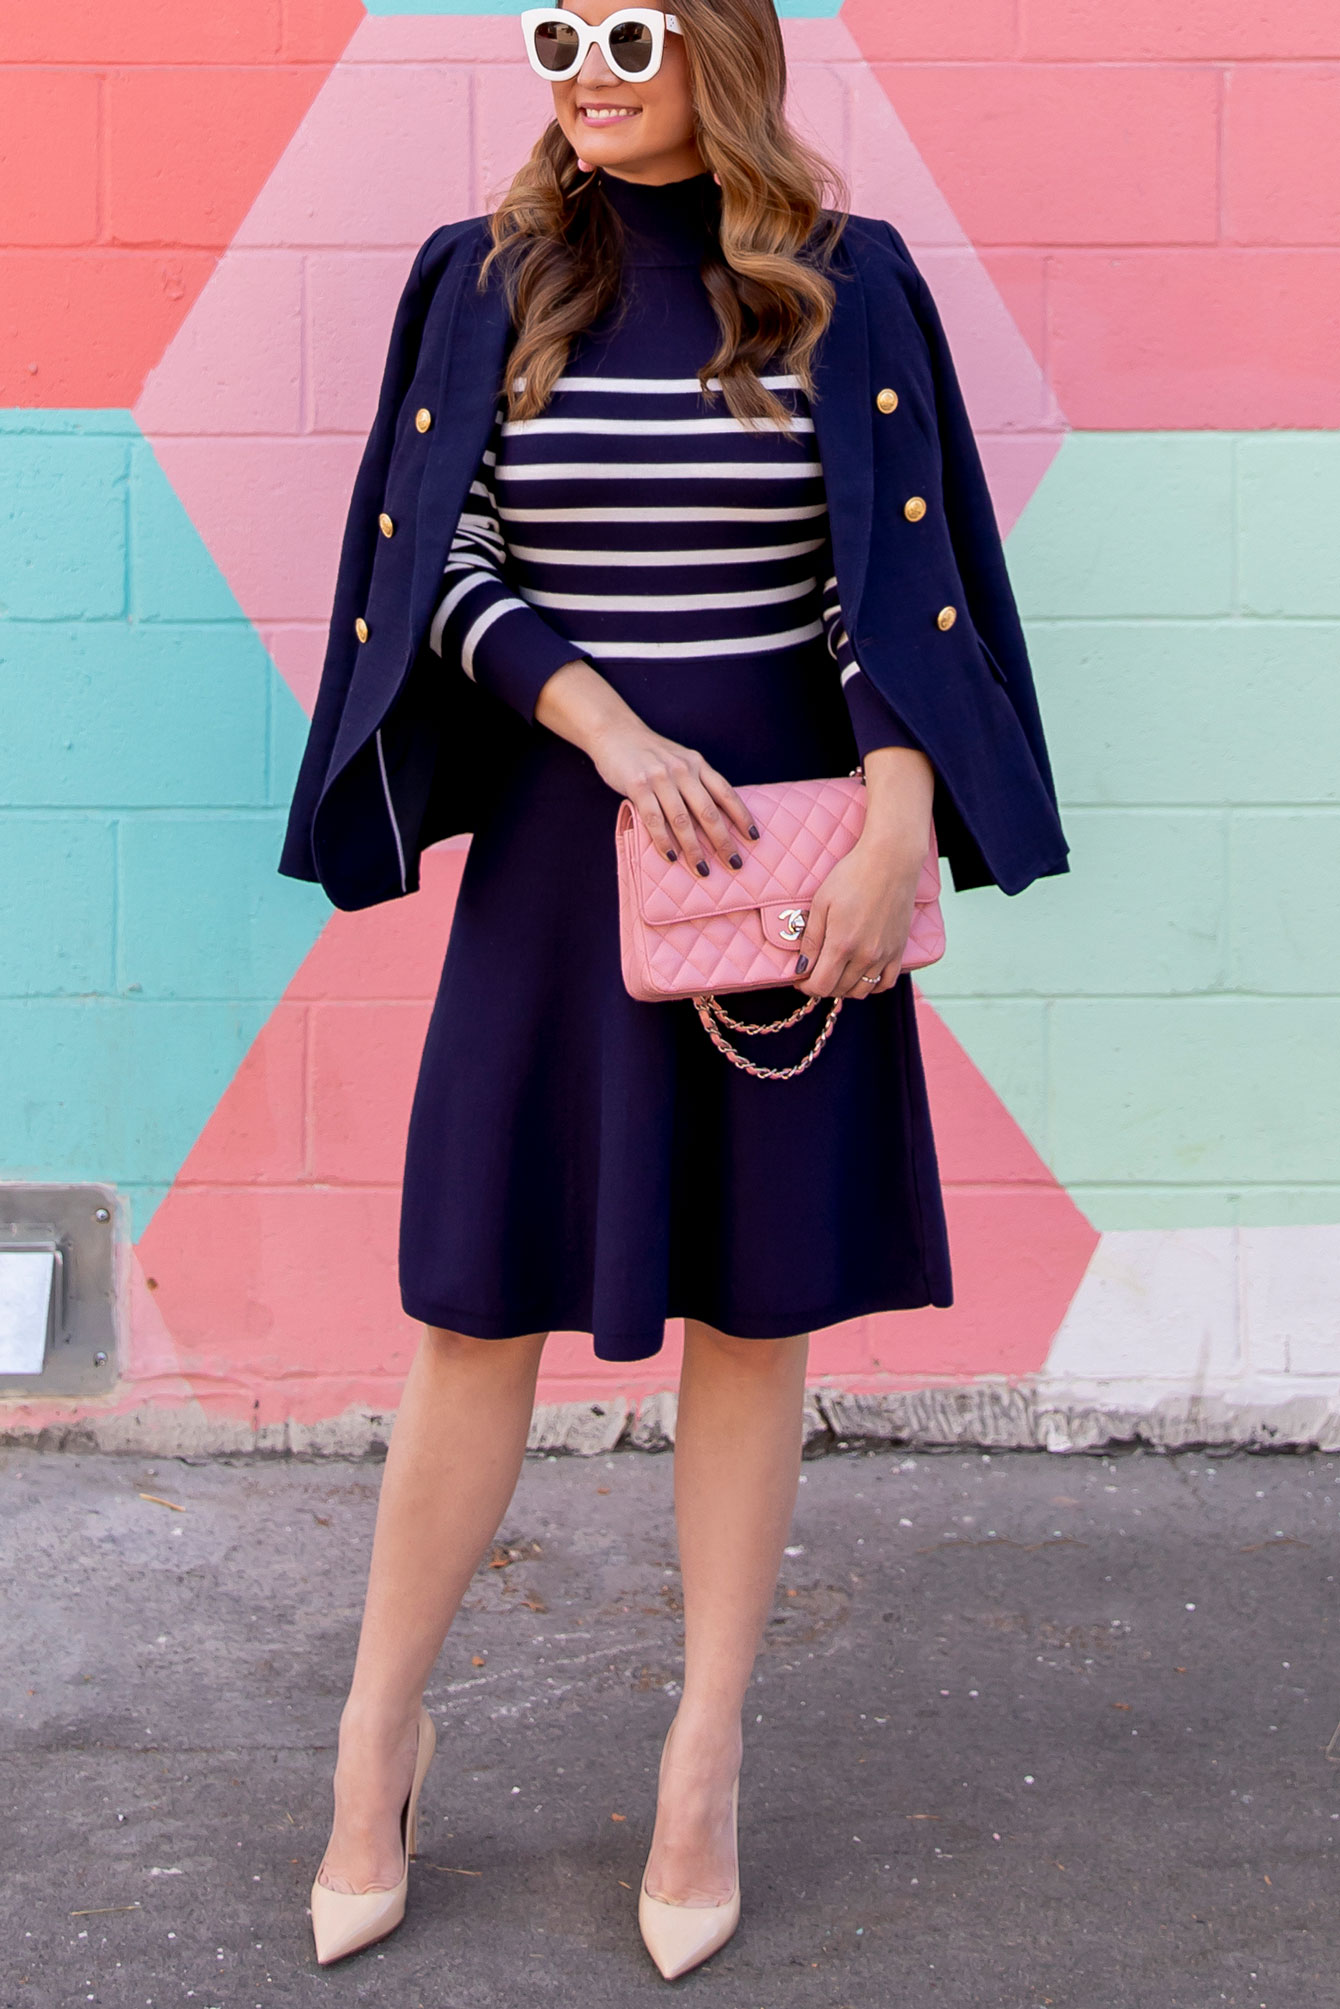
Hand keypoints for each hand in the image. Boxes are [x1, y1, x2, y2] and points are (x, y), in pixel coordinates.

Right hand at [534, 660, 756, 875]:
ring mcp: (660, 778)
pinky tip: (671, 858)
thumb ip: (696, 782)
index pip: (726, 793)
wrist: (615, 731)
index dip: (741, 816)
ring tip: (702, 870)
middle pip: (708, 811)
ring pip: (681, 820)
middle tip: (734, 864)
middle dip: (722, 841)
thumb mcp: (680, 760)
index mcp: (697, 764)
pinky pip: (654, 819)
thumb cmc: (650, 753)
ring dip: (693, 848)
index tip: (753, 838)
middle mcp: (682, 770)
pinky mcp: (638, 786)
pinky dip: (663, 842)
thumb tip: (715, 817)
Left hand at [792, 745, 935, 1000]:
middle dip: (823, 986)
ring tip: (836, 974)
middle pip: (840, 990)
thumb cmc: (852, 876)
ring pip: (862, 990)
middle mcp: (865, 956)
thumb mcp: (821, 903)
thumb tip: (801, 968)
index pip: (821, 986)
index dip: (806, 988)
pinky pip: (886, 982)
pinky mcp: (899, 949)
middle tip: (814, 973)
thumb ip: (811, 940)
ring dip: (844, 989)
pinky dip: (872, 986)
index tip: (800, 979)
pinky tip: (861, 976)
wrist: (890, 861)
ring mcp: (885, 955)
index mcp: (842, 945)